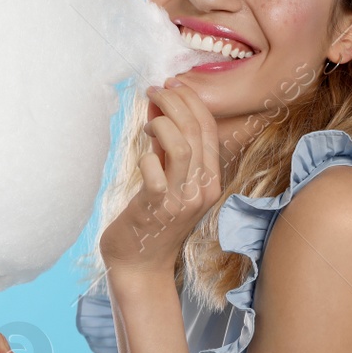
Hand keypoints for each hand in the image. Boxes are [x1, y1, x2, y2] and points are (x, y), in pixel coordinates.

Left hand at [98, 78, 220, 274]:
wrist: (141, 267)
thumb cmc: (151, 222)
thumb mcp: (169, 181)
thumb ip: (167, 148)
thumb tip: (158, 107)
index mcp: (210, 180)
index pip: (209, 129)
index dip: (191, 101)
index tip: (171, 85)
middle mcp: (203, 188)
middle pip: (197, 130)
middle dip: (174, 101)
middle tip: (154, 91)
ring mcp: (182, 199)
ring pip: (181, 144)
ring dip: (162, 122)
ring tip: (148, 122)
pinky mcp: (157, 207)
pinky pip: (155, 170)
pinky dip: (147, 156)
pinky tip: (141, 157)